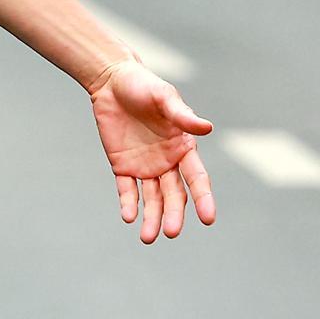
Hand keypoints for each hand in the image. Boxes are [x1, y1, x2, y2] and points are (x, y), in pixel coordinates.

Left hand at [88, 58, 215, 243]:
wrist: (111, 80)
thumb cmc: (143, 85)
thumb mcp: (164, 96)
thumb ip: (182, 115)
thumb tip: (207, 127)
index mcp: (184, 148)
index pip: (197, 179)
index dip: (203, 199)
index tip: (208, 219)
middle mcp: (168, 162)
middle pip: (174, 195)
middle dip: (173, 214)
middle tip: (170, 232)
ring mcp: (146, 166)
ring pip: (152, 198)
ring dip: (152, 217)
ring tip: (148, 237)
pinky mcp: (123, 165)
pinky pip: (127, 189)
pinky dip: (128, 203)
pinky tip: (128, 217)